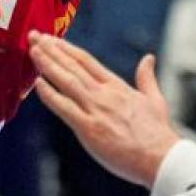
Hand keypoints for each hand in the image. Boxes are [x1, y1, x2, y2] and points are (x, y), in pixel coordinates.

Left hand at [29, 32, 178, 187]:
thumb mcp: (155, 99)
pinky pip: (63, 107)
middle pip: (72, 66)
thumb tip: (148, 59)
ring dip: (47, 64)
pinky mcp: (88, 128)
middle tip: (34, 36)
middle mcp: (104, 94)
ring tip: (33, 50)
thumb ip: (147, 78)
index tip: (53, 39)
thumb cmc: (158, 134)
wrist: (162, 158)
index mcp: (117, 86)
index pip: (86, 61)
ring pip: (66, 81)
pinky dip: (49, 94)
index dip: (67, 48)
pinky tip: (38, 83)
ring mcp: (95, 109)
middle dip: (51, 50)